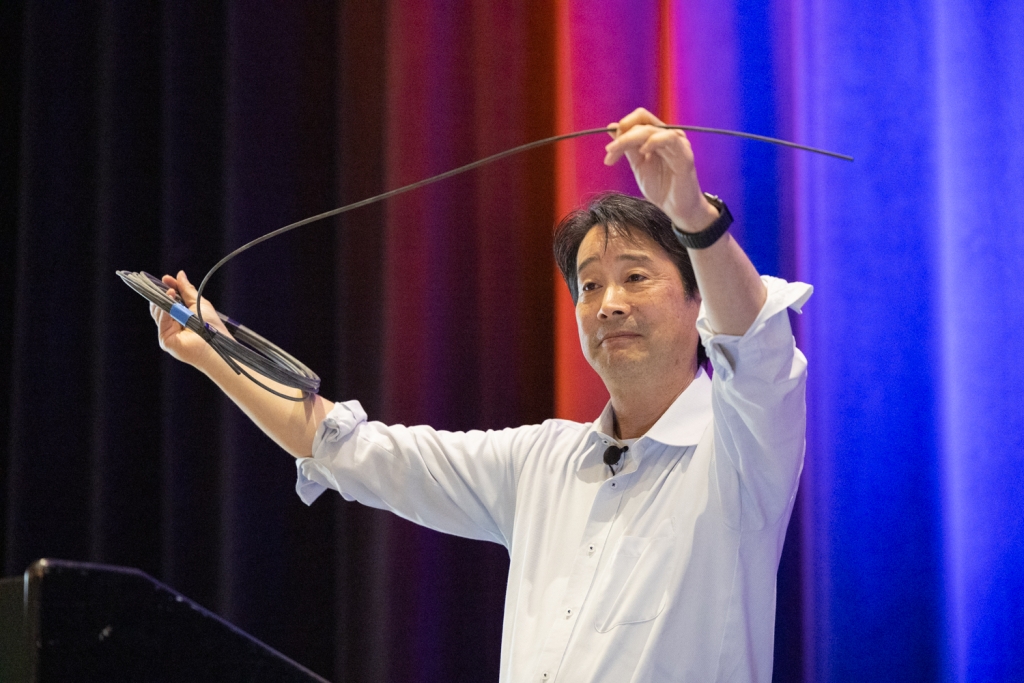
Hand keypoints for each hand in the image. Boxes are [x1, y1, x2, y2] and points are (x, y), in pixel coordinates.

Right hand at [149, 270, 231, 368]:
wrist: (216, 344)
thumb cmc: (212, 327)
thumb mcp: (199, 303)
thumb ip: (187, 290)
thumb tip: (179, 274)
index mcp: (181, 316)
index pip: (169, 300)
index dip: (167, 288)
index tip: (166, 278)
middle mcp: (173, 324)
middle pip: (160, 305)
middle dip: (162, 293)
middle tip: (165, 284)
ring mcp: (168, 332)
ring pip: (158, 312)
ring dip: (163, 300)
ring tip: (170, 292)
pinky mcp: (166, 340)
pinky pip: (162, 322)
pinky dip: (164, 311)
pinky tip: (169, 302)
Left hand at [603, 108, 718, 233]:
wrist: (675, 208)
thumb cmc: (661, 188)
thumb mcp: (638, 165)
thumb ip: (627, 147)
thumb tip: (612, 128)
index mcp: (657, 137)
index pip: (639, 119)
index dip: (622, 127)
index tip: (609, 147)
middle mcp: (667, 136)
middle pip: (642, 122)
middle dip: (622, 136)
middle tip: (609, 151)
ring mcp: (677, 143)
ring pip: (651, 129)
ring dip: (630, 138)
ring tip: (617, 152)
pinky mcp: (685, 154)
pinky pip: (670, 138)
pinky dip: (653, 141)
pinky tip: (643, 151)